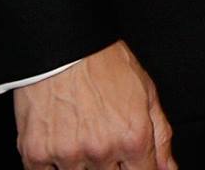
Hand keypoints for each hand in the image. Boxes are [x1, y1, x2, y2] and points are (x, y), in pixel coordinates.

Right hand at [13, 40, 174, 169]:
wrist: (64, 47)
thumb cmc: (106, 65)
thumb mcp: (147, 94)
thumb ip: (161, 136)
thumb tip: (168, 169)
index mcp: (133, 138)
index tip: (133, 163)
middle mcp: (101, 150)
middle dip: (112, 166)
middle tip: (104, 140)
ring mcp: (67, 154)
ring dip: (82, 165)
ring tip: (82, 137)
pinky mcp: (36, 153)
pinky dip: (53, 166)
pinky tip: (61, 145)